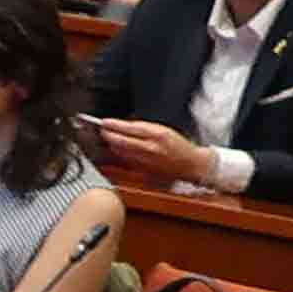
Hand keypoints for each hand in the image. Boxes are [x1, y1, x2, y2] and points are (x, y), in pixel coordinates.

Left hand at [93, 118, 211, 191]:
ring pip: (119, 151)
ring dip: (111, 143)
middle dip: (107, 134)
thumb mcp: (164, 130)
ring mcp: (145, 160)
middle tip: (102, 129)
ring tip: (107, 137)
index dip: (114, 125)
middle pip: (120, 140)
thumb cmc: (178, 146)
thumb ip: (143, 128)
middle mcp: (150, 148)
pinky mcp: (142, 169)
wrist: (190, 164)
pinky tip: (117, 148)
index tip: (104, 122)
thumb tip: (123, 125)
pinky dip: (119, 153)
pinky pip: (125, 159)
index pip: (129, 128)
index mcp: (157, 134)